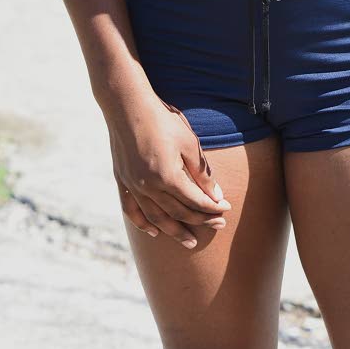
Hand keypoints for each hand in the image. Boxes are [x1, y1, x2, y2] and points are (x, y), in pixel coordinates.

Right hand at [107, 92, 231, 248]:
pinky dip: (143, 224)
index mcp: (168, 177)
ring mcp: (134, 186)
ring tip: (190, 242)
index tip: (226, 209)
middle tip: (218, 226)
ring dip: (174, 231)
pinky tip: (154, 231)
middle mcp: (149, 187)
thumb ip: (201, 172)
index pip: (195, 201)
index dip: (213, 207)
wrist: (128, 106)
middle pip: (178, 212)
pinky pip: (132, 210)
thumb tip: (215, 195)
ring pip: (156, 218)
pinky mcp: (123, 181)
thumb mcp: (189, 143)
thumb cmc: (162, 120)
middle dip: (200, 220)